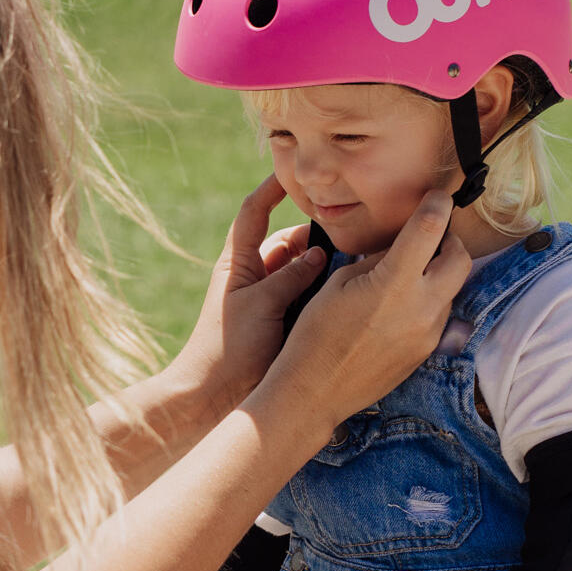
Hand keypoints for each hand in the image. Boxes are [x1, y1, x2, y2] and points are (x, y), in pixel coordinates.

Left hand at [167, 177, 329, 417]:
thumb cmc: (227, 350)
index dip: (272, 189)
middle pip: (290, 242)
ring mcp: (269, 302)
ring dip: (327, 267)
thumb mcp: (261, 306)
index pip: (253, 213)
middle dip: (318, 236)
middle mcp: (254, 278)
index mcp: (238, 265)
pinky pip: (308, 299)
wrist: (211, 398)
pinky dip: (326, 293)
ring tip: (360, 260)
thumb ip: (291, 276)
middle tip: (353, 231)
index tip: (295, 172)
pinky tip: (353, 291)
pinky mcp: (282, 325)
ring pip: (304, 272)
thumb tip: (321, 252)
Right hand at [263, 189, 468, 443]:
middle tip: (430, 238)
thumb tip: (395, 248)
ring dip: (437, 276)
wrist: (314, 393)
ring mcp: (428, 333)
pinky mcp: (425, 353)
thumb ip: (375, 260)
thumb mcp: (338, 284)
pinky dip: (428, 303)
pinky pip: (439, 316)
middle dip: (449, 242)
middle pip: (460, 259)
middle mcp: (421, 307)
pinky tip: (398, 308)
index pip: (431, 228)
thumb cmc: (315, 335)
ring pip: (452, 290)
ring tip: (406, 277)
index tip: (437, 196)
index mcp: (394, 282)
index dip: (437, 204)